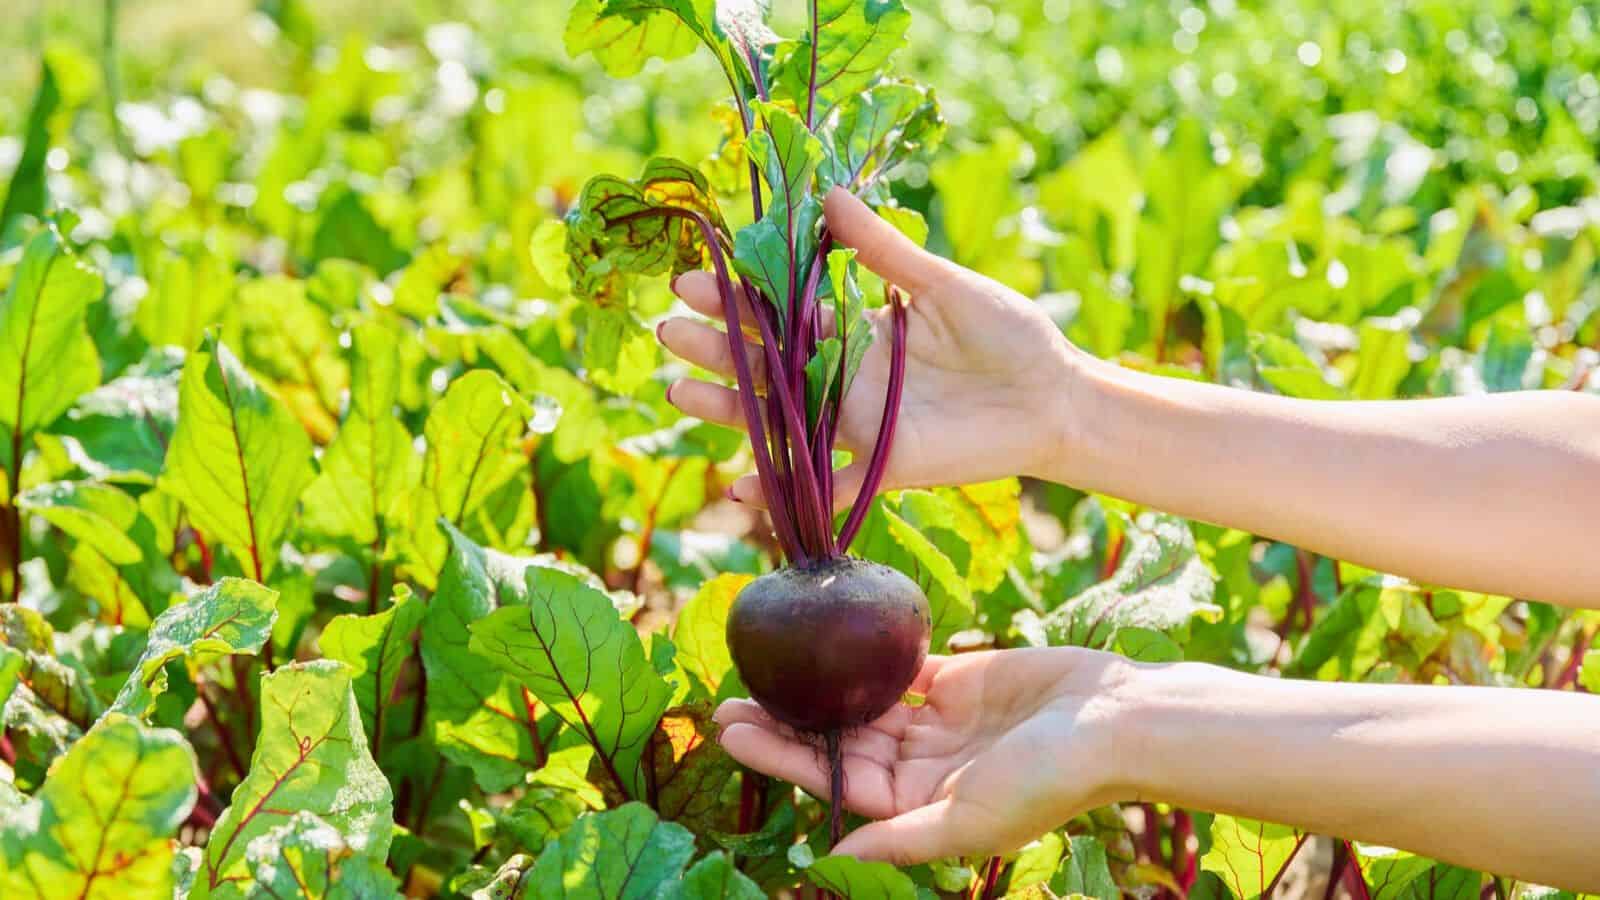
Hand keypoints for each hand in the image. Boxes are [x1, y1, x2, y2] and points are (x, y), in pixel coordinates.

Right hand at [659, 187, 1083, 508]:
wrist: (1052, 394)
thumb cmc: (1005, 334)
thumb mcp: (942, 284)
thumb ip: (883, 249)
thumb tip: (829, 195)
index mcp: (852, 330)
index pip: (779, 312)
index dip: (735, 297)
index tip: (692, 278)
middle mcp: (841, 378)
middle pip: (764, 365)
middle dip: (715, 347)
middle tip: (670, 329)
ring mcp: (856, 425)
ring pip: (777, 420)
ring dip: (727, 408)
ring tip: (678, 391)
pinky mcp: (881, 465)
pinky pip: (823, 486)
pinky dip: (784, 492)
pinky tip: (739, 491)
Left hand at [713, 647, 1131, 864]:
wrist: (1114, 720)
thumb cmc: (1050, 779)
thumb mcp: (970, 821)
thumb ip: (899, 838)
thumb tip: (830, 855)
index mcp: (919, 808)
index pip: (834, 782)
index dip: (782, 757)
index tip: (733, 731)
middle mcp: (920, 768)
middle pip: (837, 743)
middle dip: (784, 723)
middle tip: (725, 700)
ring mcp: (936, 722)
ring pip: (858, 703)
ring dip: (814, 688)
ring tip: (762, 665)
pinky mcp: (955, 679)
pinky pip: (897, 666)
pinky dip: (862, 655)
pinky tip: (823, 638)